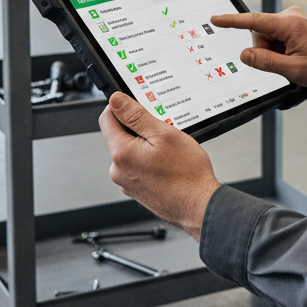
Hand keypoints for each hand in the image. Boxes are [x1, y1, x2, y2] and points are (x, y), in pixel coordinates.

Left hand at [99, 92, 219, 240]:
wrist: (199, 206)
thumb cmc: (187, 174)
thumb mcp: (164, 134)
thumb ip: (136, 115)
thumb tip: (116, 101)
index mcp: (121, 154)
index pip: (107, 119)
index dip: (121, 106)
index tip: (136, 103)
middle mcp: (118, 170)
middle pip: (119, 135)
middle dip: (138, 127)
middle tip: (163, 130)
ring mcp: (127, 182)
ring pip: (131, 151)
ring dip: (146, 145)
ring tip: (170, 150)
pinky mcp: (137, 190)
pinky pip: (138, 166)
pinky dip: (150, 160)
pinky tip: (169, 164)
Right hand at [210, 6, 306, 91]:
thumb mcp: (294, 70)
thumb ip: (266, 62)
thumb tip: (244, 55)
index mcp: (290, 24)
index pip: (254, 21)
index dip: (232, 21)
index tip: (216, 18)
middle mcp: (290, 15)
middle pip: (260, 33)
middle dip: (266, 50)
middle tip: (286, 62)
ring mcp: (293, 17)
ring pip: (267, 36)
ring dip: (275, 50)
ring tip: (295, 58)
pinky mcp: (295, 22)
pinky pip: (277, 34)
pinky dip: (281, 46)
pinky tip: (296, 53)